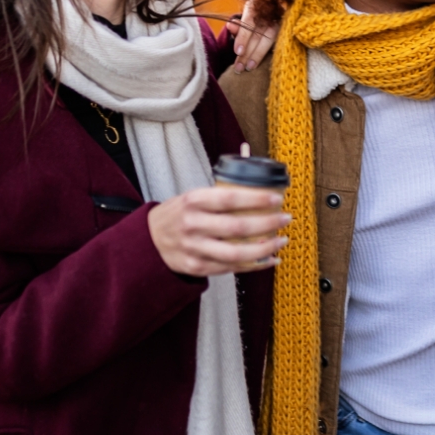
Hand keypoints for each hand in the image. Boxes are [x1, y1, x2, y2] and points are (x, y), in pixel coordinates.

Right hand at [148, 187, 289, 275]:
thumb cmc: (178, 215)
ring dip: (265, 249)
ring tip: (281, 241)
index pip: (229, 198)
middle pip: (237, 227)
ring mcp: (194, 249)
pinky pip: (231, 268)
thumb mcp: (192, 196)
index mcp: (193, 201)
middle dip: (268, 223)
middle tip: (285, 218)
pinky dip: (254, 265)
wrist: (148, 242)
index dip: (256, 198)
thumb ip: (221, 190)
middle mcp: (192, 225)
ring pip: (236, 253)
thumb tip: (251, 166)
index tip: (277, 198)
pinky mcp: (196, 267)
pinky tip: (269, 258)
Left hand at [225, 0, 277, 73]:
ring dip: (258, 55)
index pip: (248, 22)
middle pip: (259, 34)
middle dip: (248, 52)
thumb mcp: (245, 18)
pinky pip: (278, 42)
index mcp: (256, 4)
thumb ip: (239, 25)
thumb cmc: (255, 17)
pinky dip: (268, 53)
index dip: (243, 37)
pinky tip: (261, 64)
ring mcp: (280, 20)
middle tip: (239, 67)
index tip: (238, 51)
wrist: (272, 12)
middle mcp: (270, 11)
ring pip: (269, 39)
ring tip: (249, 67)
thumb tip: (229, 26)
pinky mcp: (287, 29)